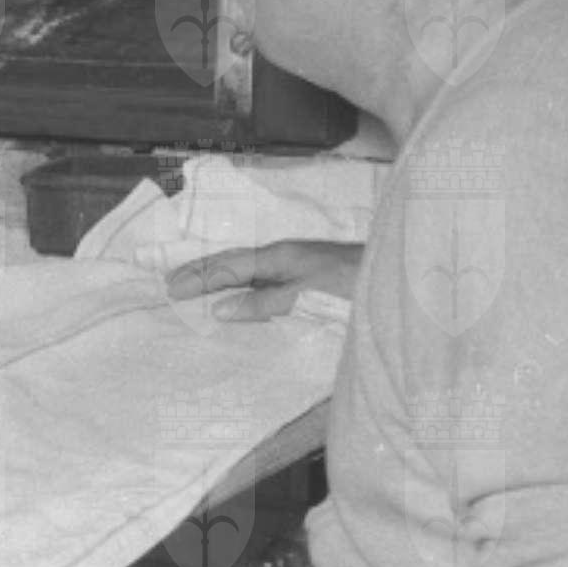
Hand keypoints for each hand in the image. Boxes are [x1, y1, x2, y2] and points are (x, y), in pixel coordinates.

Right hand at [164, 239, 362, 320]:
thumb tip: (219, 309)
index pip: (229, 268)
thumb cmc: (353, 283)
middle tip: (170, 283)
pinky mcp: (309, 280)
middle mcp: (285, 258)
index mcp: (279, 257)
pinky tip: (240, 297)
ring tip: (195, 287)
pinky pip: (263, 281)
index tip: (170, 290)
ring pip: (248, 271)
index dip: (200, 279)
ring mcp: (298, 267)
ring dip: (220, 278)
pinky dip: (242, 287)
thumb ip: (263, 303)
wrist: (397, 278)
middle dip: (202, 272)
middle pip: (234, 263)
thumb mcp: (305, 294)